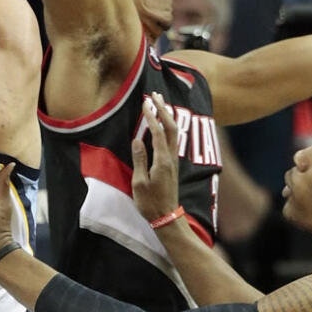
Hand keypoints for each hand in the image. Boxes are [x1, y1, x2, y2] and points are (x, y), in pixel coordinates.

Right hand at [130, 93, 181, 221]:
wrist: (167, 217)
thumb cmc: (150, 203)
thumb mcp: (139, 183)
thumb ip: (139, 159)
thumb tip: (137, 140)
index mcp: (162, 161)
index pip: (158, 132)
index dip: (152, 116)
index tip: (145, 102)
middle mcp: (171, 158)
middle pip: (171, 127)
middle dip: (163, 109)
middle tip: (155, 94)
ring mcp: (174, 161)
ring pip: (175, 132)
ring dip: (168, 115)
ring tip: (160, 102)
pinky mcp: (173, 164)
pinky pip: (173, 139)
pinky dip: (169, 126)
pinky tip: (164, 122)